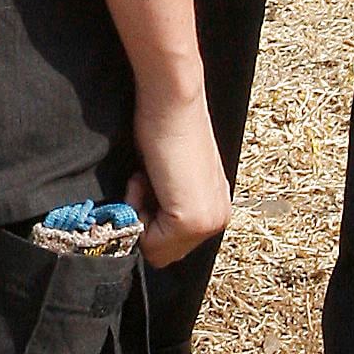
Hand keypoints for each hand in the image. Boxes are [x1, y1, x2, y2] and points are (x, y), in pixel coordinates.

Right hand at [128, 87, 230, 270]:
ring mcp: (207, 222)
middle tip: (145, 178)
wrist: (170, 101)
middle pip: (164, 252)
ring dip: (139, 213)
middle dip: (144, 219)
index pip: (172, 244)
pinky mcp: (190, 220)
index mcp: (216, 209)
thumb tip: (142, 224)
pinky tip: (144, 177)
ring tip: (146, 176)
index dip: (149, 216)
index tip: (148, 179)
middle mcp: (218, 219)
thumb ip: (166, 202)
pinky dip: (136, 209)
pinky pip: (148, 241)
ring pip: (155, 250)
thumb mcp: (169, 174)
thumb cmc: (163, 125)